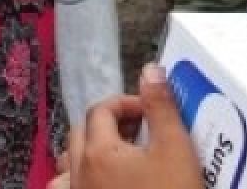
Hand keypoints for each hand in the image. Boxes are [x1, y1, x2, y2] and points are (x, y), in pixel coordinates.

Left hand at [52, 64, 201, 188]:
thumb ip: (160, 106)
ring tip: (122, 157)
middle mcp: (79, 174)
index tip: (152, 112)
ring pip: (70, 164)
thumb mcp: (176, 149)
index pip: (102, 110)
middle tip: (142, 131)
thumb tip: (149, 69)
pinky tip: (100, 184)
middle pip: (82, 133)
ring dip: (92, 151)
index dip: (127, 103)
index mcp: (98, 151)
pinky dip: (78, 181)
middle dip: (109, 124)